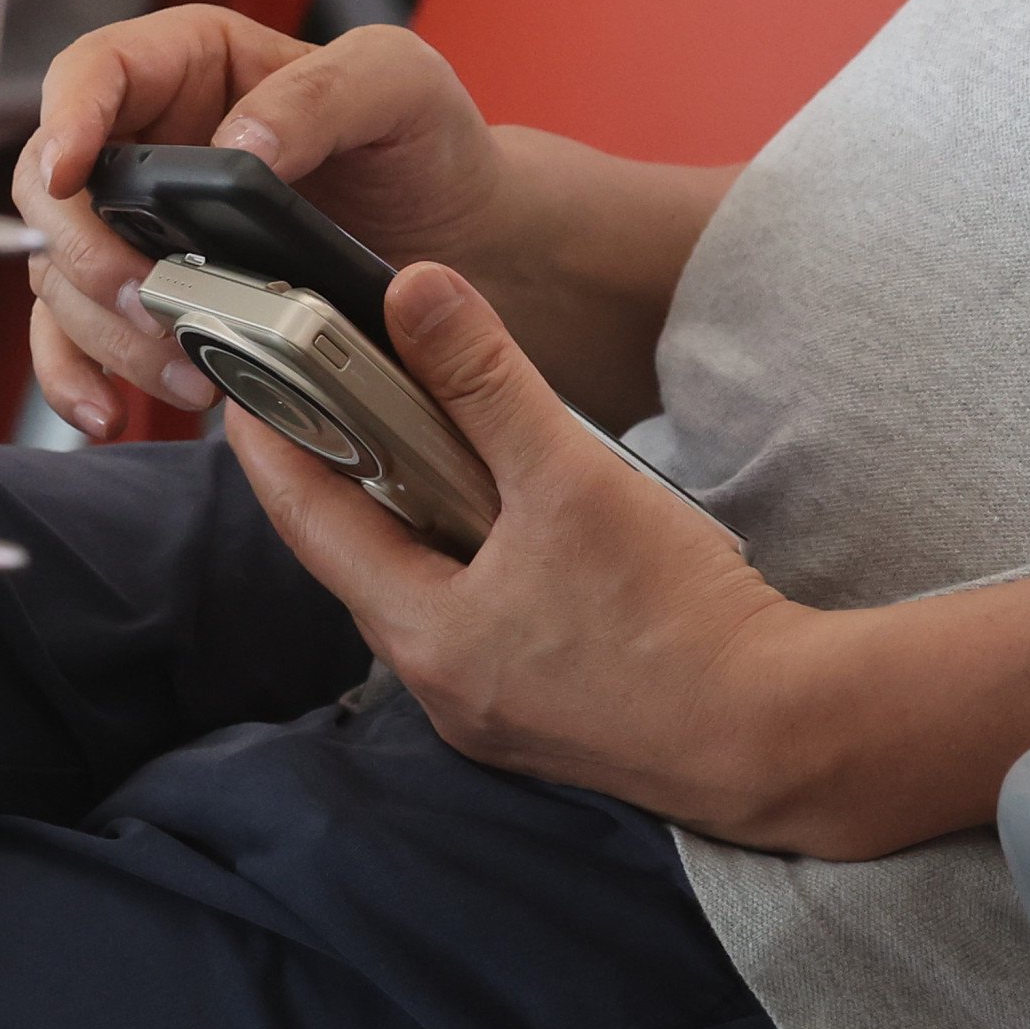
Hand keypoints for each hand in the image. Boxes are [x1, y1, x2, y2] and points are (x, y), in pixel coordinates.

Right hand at [13, 10, 520, 440]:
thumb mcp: (400, 85)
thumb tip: (235, 146)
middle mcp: (148, 144)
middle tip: (147, 299)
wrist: (462, 249)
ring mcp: (141, 229)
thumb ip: (321, 93)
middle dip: (85, 254)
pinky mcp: (150, 302)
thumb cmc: (430, 147)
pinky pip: (76, 341)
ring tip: (184, 372)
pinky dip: (79, 380)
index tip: (69, 174)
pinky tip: (110, 410)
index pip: (91, 74)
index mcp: (191, 65)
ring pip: (61, 277)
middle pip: (54, 191)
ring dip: (104, 333)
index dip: (65, 120)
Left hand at [226, 261, 852, 847]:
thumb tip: (414, 290)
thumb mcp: (571, 476)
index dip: (270, 442)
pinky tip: (508, 523)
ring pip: (421, 590)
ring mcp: (489, 711)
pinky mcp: (542, 717)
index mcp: (421, 632)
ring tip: (422, 441)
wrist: (788, 738)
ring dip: (416, 518)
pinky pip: (476, 622)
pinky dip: (471, 563)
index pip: (306, 521)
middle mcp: (437, 684)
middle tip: (330, 395)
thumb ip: (485, 380)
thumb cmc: (680, 619)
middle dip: (345, 474)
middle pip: (359, 557)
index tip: (242, 382)